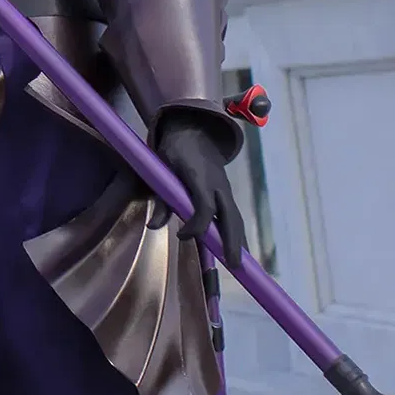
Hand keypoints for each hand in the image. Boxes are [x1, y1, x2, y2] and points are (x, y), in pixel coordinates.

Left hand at [154, 108, 247, 265]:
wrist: (193, 129)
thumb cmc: (175, 150)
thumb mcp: (162, 168)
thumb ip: (161, 199)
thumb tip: (153, 226)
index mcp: (200, 176)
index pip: (205, 206)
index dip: (196, 224)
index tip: (182, 236)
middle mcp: (218, 184)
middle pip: (230, 216)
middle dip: (233, 241)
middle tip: (235, 265)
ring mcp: (225, 189)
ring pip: (235, 217)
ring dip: (239, 241)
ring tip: (241, 266)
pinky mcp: (225, 193)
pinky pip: (233, 215)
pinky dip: (237, 234)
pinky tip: (238, 251)